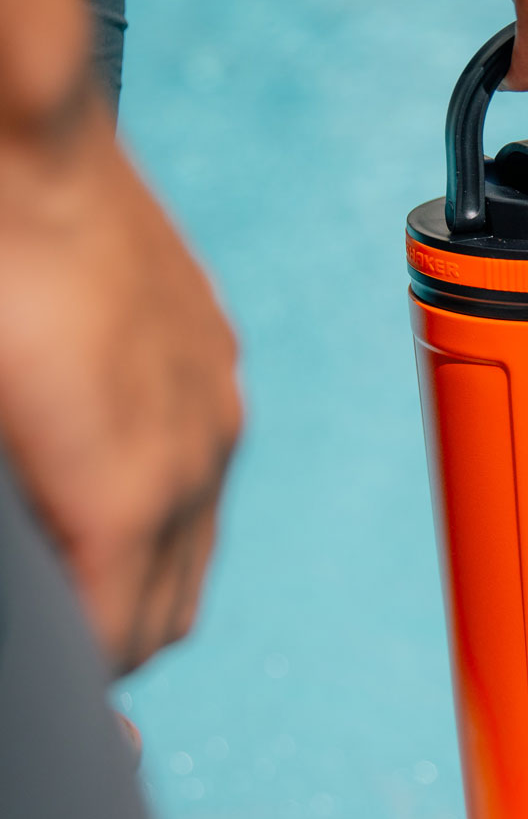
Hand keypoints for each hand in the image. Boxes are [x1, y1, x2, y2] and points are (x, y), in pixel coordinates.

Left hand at [0, 89, 242, 673]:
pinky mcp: (215, 358)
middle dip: (117, 640)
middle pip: (173, 611)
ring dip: (148, 574)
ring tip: (84, 561)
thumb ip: (19, 530)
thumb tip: (35, 574)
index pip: (122, 641)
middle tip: (57, 634)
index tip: (50, 679)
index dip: (80, 677)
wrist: (29, 139)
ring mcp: (217, 405)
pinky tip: (112, 466)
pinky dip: (169, 500)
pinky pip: (206, 466)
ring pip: (200, 543)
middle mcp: (196, 461)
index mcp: (131, 496)